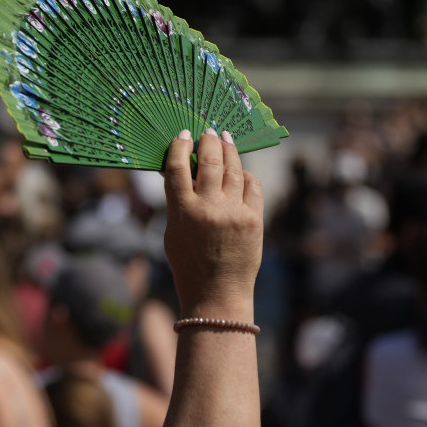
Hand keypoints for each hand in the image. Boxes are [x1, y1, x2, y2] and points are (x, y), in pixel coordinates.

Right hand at [162, 129, 263, 314]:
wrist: (217, 295)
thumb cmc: (189, 265)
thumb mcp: (173, 233)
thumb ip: (177, 203)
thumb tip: (181, 171)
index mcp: (182, 212)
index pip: (177, 168)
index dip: (179, 147)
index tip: (183, 135)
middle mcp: (208, 208)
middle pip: (209, 160)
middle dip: (209, 140)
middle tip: (208, 132)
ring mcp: (233, 212)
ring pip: (233, 168)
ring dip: (229, 150)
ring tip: (226, 140)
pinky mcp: (254, 218)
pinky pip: (252, 185)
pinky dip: (246, 175)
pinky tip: (241, 171)